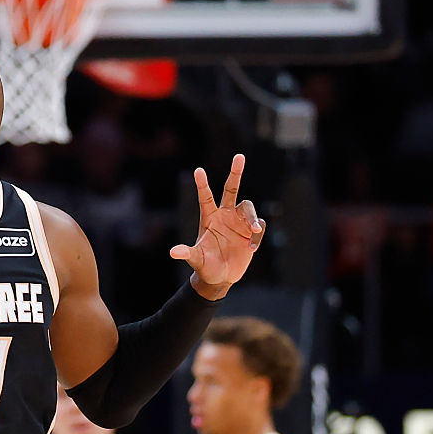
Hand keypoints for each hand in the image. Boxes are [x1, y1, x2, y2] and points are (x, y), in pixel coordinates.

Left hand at [170, 154, 265, 297]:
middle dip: (235, 172)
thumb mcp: (196, 259)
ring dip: (252, 217)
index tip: (198, 170)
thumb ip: (187, 253)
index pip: (206, 197)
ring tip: (253, 230)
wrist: (220, 277)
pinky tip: (250, 248)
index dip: (202, 184)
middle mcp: (225, 215)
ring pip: (249, 207)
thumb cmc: (205, 266)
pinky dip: (256, 235)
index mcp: (209, 218)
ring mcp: (239, 222)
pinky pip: (259, 226)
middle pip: (231, 189)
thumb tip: (173, 252)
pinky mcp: (251, 232)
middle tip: (239, 156)